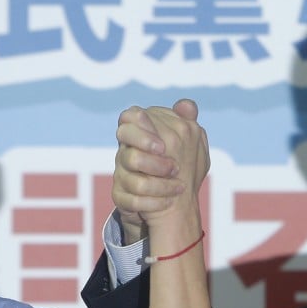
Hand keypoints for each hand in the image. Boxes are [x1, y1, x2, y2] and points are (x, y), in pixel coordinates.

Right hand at [112, 99, 209, 241]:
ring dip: (159, 185)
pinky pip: (132, 200)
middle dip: (152, 160)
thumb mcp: (186, 141)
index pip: (128, 119)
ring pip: (132, 179)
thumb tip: (186, 105)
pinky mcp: (120, 197)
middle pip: (127, 152)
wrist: (168, 202)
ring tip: (179, 186)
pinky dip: (154, 202)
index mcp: (139, 134)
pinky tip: (169, 200)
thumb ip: (185, 121)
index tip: (163, 146)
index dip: (142, 130)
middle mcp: (125, 152)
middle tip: (173, 167)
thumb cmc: (176, 166)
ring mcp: (120, 175)